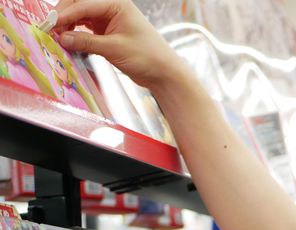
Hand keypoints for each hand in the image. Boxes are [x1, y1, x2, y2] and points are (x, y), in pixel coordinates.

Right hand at [53, 0, 182, 89]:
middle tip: (49, 30)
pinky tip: (68, 41)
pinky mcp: (107, 31)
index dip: (64, 14)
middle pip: (78, 5)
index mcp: (116, 3)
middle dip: (63, 16)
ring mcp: (109, 19)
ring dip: (68, 25)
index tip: (49, 25)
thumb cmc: (148, 57)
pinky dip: (75, 33)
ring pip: (80, 16)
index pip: (83, 4)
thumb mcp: (115, 49)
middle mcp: (111, 7)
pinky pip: (85, 28)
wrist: (164, 73)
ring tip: (58, 38)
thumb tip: (62, 38)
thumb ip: (86, 42)